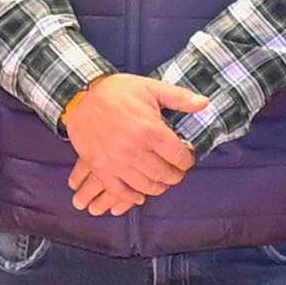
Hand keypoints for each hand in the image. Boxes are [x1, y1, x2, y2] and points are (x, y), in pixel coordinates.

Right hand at [61, 72, 204, 219]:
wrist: (80, 98)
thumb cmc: (117, 92)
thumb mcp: (150, 87)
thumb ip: (180, 97)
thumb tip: (206, 103)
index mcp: (150, 130)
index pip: (179, 156)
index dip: (188, 159)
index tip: (187, 157)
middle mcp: (135, 149)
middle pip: (165, 174)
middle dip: (176, 175)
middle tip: (177, 171)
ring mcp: (117, 162)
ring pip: (147, 186)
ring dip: (159, 187)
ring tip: (162, 180)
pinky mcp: (101, 169)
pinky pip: (121, 192)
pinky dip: (133, 197)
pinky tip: (141, 194)